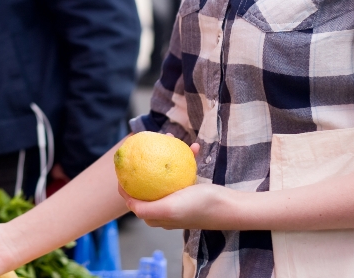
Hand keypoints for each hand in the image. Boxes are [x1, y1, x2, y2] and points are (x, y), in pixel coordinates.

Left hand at [116, 141, 252, 230]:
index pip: (133, 199)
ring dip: (168, 156)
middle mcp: (165, 207)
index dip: (125, 182)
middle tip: (147, 146)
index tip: (124, 164)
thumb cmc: (198, 207)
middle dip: (145, 163)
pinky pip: (184, 172)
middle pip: (148, 182)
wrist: (228, 207)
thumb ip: (145, 208)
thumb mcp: (168, 209)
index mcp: (156, 215)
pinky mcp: (191, 191)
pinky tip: (194, 147)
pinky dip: (188, 159)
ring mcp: (178, 199)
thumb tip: (127, 200)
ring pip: (166, 174)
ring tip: (170, 138)